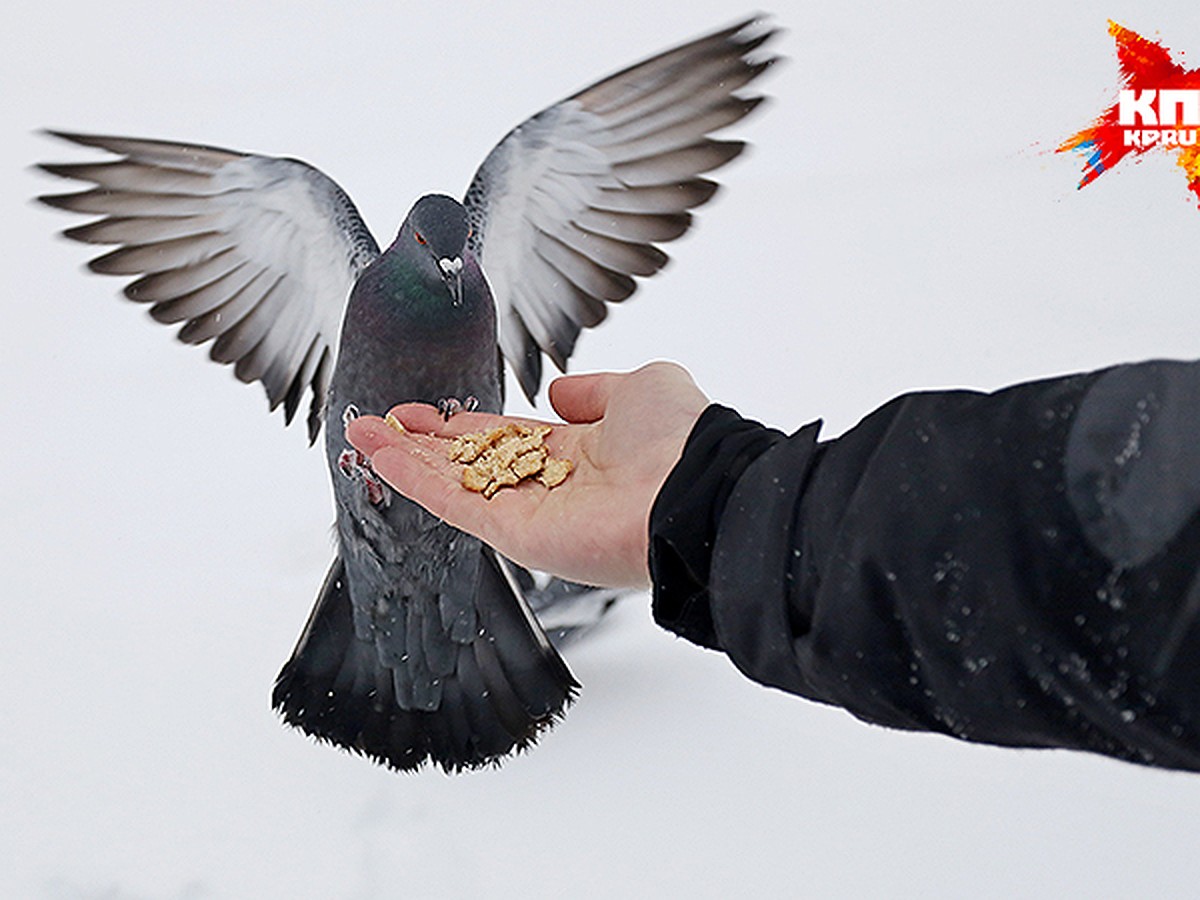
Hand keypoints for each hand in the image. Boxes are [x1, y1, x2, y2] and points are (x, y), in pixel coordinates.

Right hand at [346, 362, 708, 587]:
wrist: (694, 488)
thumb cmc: (679, 439)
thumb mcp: (639, 387)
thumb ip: (594, 390)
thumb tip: (560, 394)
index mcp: (579, 453)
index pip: (505, 438)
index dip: (462, 425)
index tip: (425, 412)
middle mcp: (551, 486)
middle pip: (470, 463)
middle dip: (422, 443)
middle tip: (379, 422)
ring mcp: (531, 513)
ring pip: (453, 484)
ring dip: (404, 459)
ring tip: (362, 432)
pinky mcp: (517, 536)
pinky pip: (455, 504)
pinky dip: (413, 480)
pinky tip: (379, 455)